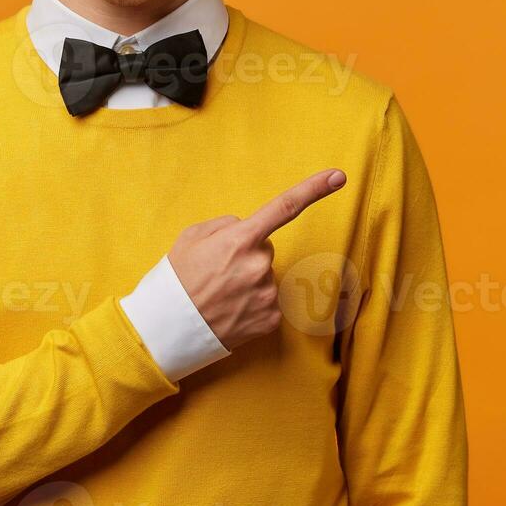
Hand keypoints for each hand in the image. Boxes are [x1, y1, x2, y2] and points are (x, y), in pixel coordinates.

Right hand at [168, 168, 347, 351]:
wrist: (167, 329)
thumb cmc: (177, 279)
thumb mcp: (192, 237)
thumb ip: (226, 224)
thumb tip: (246, 227)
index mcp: (241, 239)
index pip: (285, 207)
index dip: (314, 189)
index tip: (338, 176)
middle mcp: (260, 265)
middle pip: (265, 249)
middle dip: (246, 255)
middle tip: (217, 272)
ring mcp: (268, 293)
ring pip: (265, 276)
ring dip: (248, 281)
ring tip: (220, 294)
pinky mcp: (271, 319)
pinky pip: (268, 301)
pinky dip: (252, 304)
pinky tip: (231, 310)